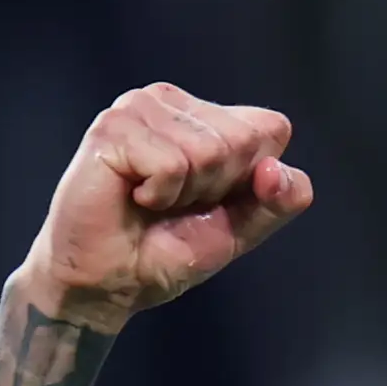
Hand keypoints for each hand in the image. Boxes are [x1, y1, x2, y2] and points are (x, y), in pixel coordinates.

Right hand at [18, 83, 315, 334]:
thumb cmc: (166, 251)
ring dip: (185, 193)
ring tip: (151, 201)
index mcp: (208, 117)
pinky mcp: (112, 128)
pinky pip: (172, 164)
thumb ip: (278, 201)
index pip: (272, 129)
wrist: (108, 283)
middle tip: (175, 205)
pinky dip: (159, 195)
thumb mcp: (240, 229)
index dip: (254, 179)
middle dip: (218, 188)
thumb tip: (278, 170)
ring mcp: (139, 108)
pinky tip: (132, 196)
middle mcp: (173, 102)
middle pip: (243, 140)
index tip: (212, 201)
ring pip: (209, 151)